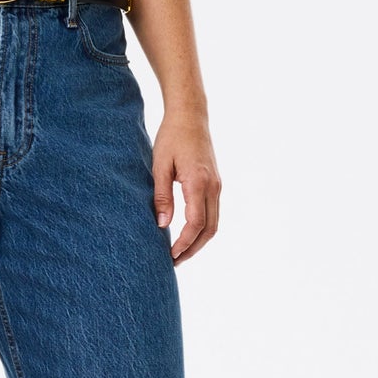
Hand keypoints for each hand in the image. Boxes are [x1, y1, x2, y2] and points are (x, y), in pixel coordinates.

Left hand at [152, 114, 220, 261]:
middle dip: (193, 248)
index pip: (195, 223)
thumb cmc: (171, 137)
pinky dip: (202, 228)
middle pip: (209, 229)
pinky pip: (213, 212)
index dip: (184, 242)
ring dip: (199, 241)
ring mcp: (217, 185)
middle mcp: (213, 186)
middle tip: (174, 261)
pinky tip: (187, 234)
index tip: (170, 255)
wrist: (190, 116)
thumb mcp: (160, 165)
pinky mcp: (216, 183)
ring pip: (214, 223)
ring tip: (180, 253)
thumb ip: (161, 196)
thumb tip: (162, 225)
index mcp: (199, 182)